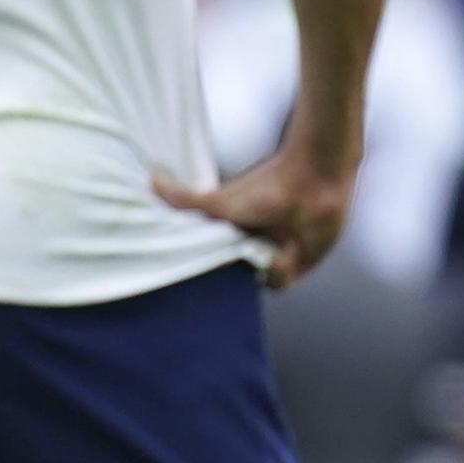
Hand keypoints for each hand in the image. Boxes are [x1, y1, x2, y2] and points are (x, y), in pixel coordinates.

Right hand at [154, 144, 355, 289]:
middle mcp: (251, 248)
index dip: (202, 273)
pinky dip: (279, 271)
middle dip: (227, 279)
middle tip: (226, 273)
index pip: (212, 264)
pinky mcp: (298, 267)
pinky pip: (279, 285)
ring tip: (267, 245)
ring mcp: (274, 258)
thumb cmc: (265, 188)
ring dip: (258, 269)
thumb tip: (151, 177)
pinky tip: (284, 249)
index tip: (189, 282)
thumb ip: (184, 198)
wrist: (312, 184)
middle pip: (231, 279)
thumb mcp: (219, 201)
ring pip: (253, 284)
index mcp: (233, 234)